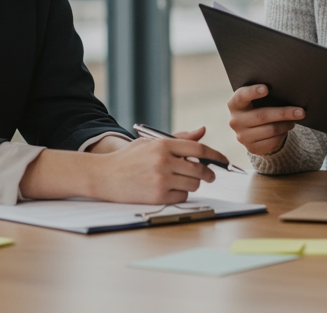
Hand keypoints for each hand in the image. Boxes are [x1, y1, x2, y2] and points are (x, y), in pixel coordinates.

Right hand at [87, 135, 223, 204]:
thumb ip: (178, 138)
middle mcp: (163, 161)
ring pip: (193, 184)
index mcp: (163, 145)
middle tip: (210, 176)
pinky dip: (180, 194)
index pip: (198, 148)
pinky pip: (182, 196)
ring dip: (192, 184)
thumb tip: (202, 130)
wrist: (102, 176)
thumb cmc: (128, 158)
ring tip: (180, 181)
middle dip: (208, 174)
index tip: (224, 161)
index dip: (215, 155)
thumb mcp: (150, 142)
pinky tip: (168, 190)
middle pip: (199, 169)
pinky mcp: (157, 196)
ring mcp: (161, 179)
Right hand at [228, 84, 302, 154]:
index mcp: (235, 104)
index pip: (242, 96)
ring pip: (270, 130)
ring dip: (285, 125)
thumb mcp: (257, 100)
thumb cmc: (258, 107)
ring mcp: (242, 136)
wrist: (252, 129)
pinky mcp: (251, 148)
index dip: (253, 92)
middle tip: (301, 112)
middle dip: (284, 113)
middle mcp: (235, 120)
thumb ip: (265, 95)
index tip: (266, 88)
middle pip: (262, 115)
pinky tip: (285, 129)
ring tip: (293, 120)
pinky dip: (282, 135)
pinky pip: (271, 142)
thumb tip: (288, 93)